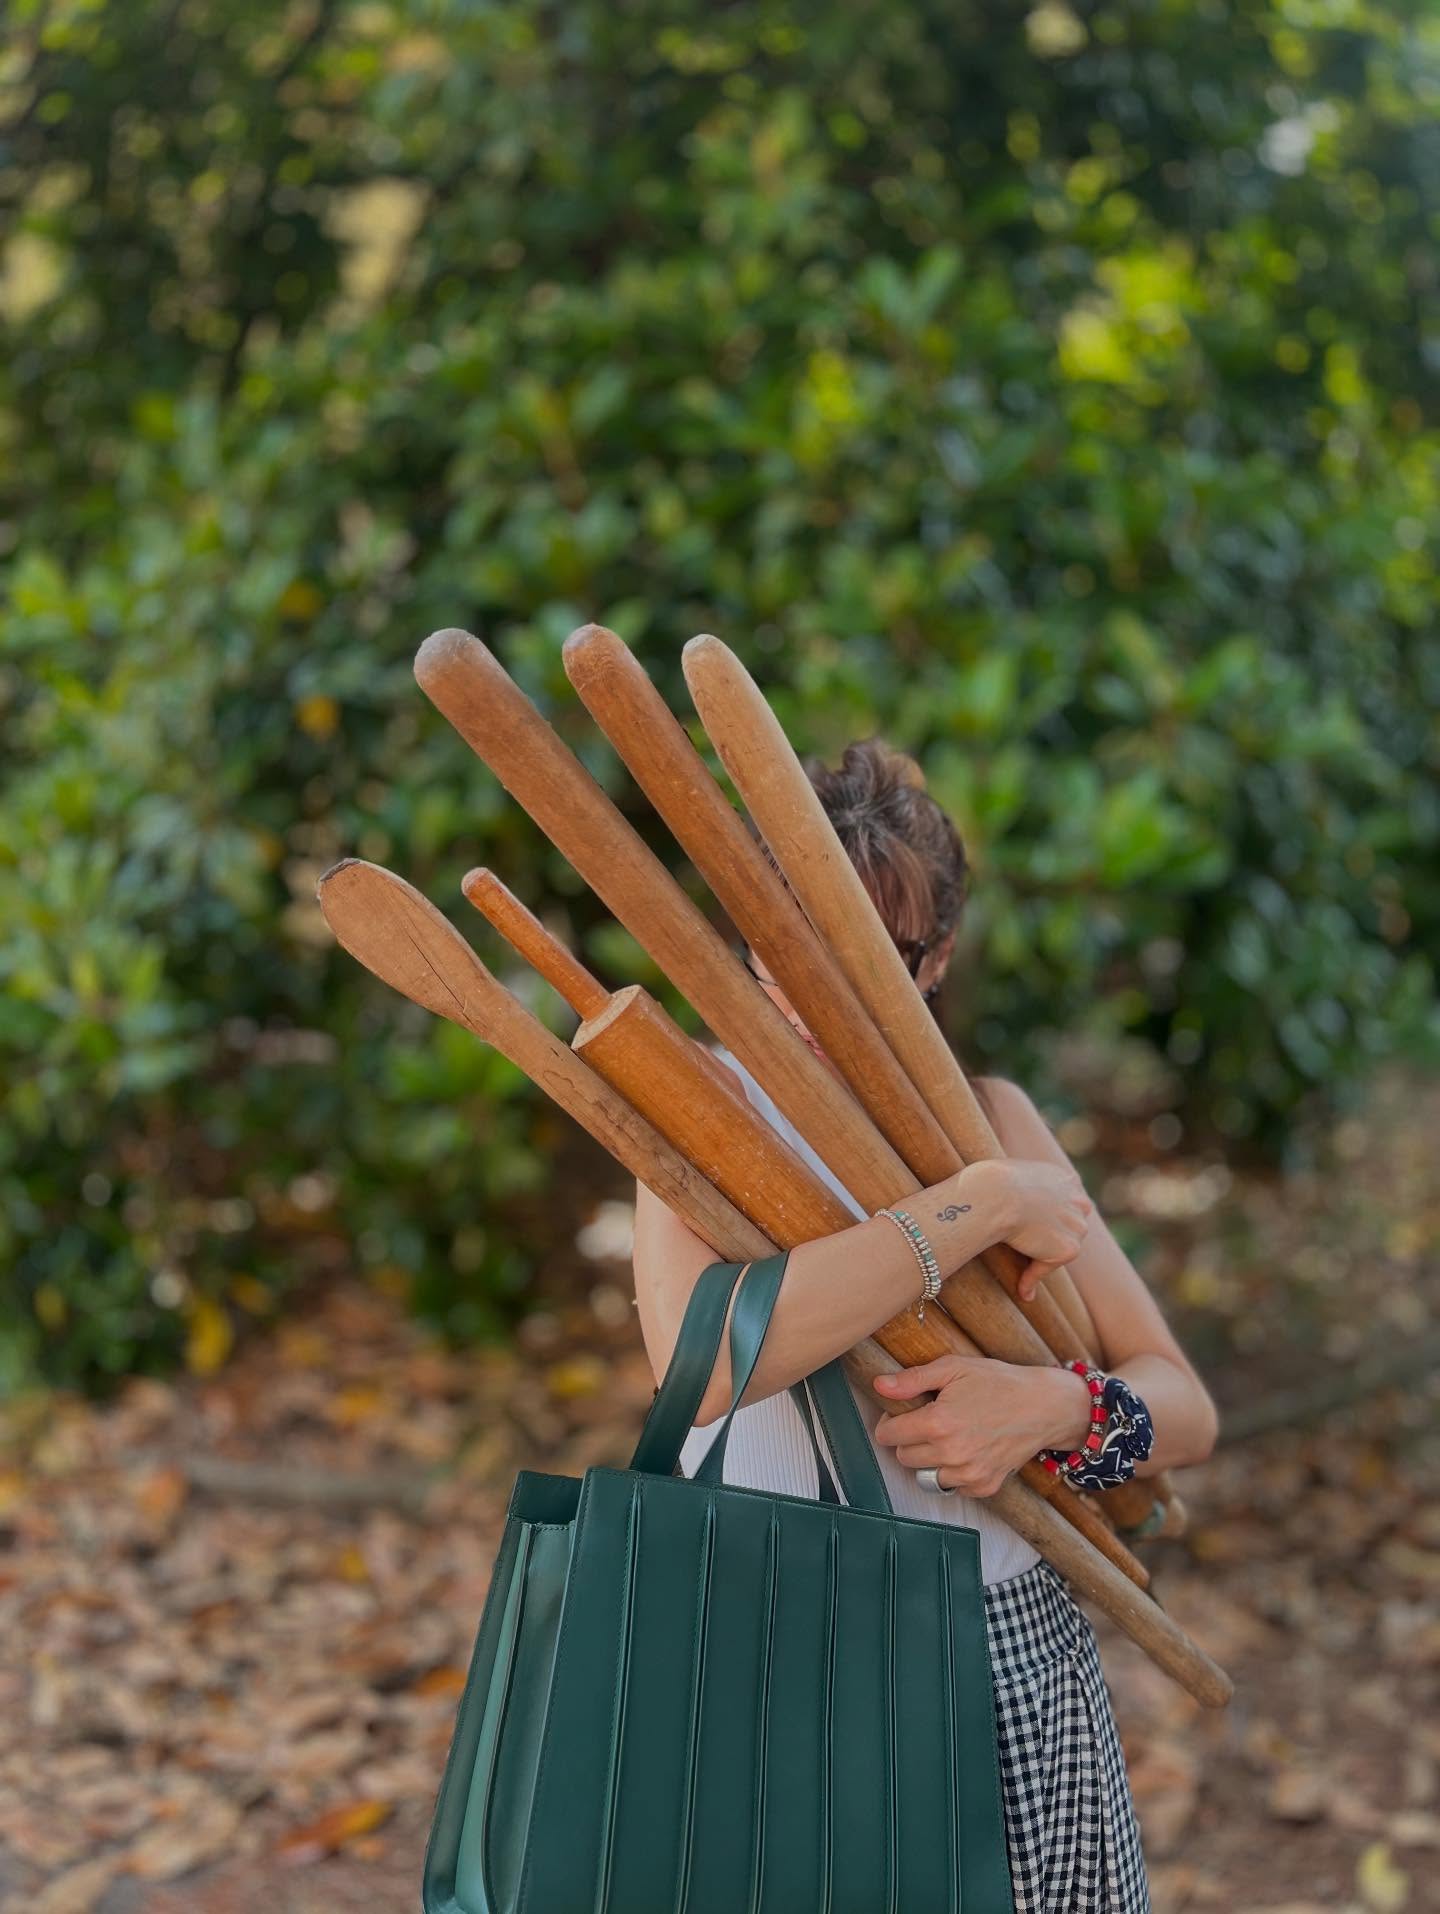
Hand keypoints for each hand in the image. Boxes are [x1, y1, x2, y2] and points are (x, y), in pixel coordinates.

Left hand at [869, 1353, 1093, 1496]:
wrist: (1044, 1407)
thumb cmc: (999, 1382)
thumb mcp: (954, 1367)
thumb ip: (913, 1379)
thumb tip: (879, 1384)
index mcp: (939, 1423)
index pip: (888, 1435)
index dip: (889, 1421)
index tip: (901, 1413)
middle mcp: (951, 1454)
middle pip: (903, 1457)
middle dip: (908, 1439)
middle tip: (927, 1421)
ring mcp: (969, 1474)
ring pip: (924, 1476)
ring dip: (928, 1459)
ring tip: (946, 1437)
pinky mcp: (984, 1487)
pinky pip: (952, 1486)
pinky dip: (952, 1472)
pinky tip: (966, 1450)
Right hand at [960, 1157, 1092, 1300]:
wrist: (995, 1195)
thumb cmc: (990, 1182)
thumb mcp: (1010, 1173)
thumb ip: (1020, 1186)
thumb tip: (1000, 1194)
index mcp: (1065, 1178)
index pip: (1068, 1201)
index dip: (1053, 1215)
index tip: (1040, 1227)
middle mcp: (1078, 1200)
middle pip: (1072, 1225)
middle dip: (1057, 1237)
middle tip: (1033, 1250)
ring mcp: (1076, 1225)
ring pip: (1061, 1246)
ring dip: (1044, 1258)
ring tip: (1023, 1274)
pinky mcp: (1068, 1249)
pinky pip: (1047, 1267)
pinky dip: (1033, 1278)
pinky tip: (1022, 1291)